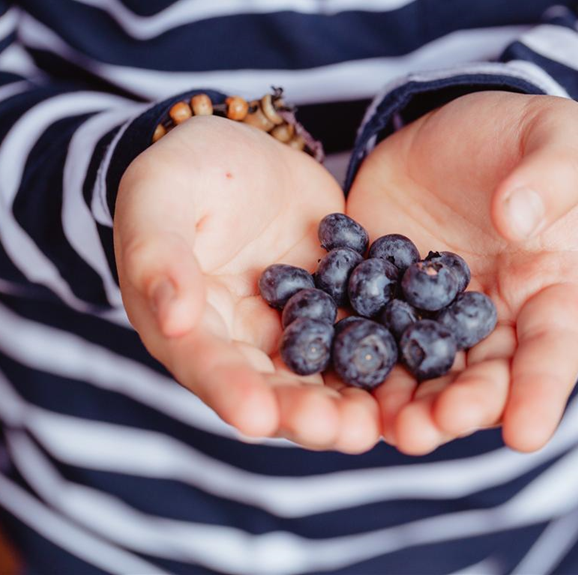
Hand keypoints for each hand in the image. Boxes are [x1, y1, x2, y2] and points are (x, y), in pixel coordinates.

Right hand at [113, 116, 379, 452]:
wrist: (245, 144)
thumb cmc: (183, 169)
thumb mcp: (158, 200)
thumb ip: (159, 257)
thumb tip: (173, 320)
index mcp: (186, 326)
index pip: (206, 365)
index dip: (231, 391)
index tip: (258, 419)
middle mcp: (242, 340)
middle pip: (272, 385)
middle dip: (306, 413)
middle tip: (343, 432)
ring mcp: (294, 325)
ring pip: (323, 373)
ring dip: (351, 400)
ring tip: (382, 422)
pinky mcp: (337, 303)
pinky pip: (363, 330)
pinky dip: (389, 352)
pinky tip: (419, 369)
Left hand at [346, 91, 577, 454]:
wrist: (450, 128)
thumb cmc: (520, 135)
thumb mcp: (554, 136)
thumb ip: (552, 172)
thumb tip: (517, 218)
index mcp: (551, 290)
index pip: (553, 347)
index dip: (541, 391)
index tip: (526, 434)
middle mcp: (494, 318)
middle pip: (482, 375)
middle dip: (457, 407)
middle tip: (428, 431)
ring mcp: (433, 315)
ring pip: (423, 370)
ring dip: (404, 404)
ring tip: (381, 429)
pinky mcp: (383, 299)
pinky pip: (369, 333)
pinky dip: (353, 361)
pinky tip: (330, 384)